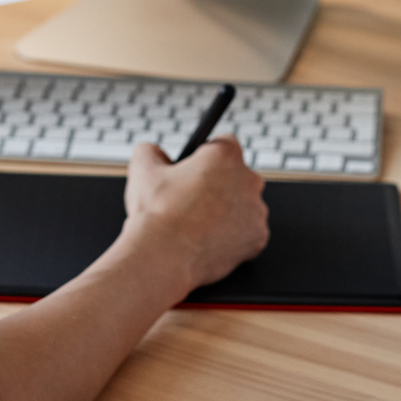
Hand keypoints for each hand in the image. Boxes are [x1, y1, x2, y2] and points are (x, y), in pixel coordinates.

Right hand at [119, 137, 268, 292]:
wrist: (164, 257)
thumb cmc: (156, 214)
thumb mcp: (143, 168)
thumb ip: (152, 151)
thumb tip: (155, 152)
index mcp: (225, 156)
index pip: (225, 143)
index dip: (207, 155)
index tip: (197, 168)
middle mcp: (248, 180)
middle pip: (238, 176)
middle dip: (220, 185)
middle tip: (194, 200)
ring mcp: (257, 211)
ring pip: (245, 206)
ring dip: (228, 212)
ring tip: (199, 224)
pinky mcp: (258, 238)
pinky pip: (248, 233)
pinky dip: (234, 238)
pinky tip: (210, 240)